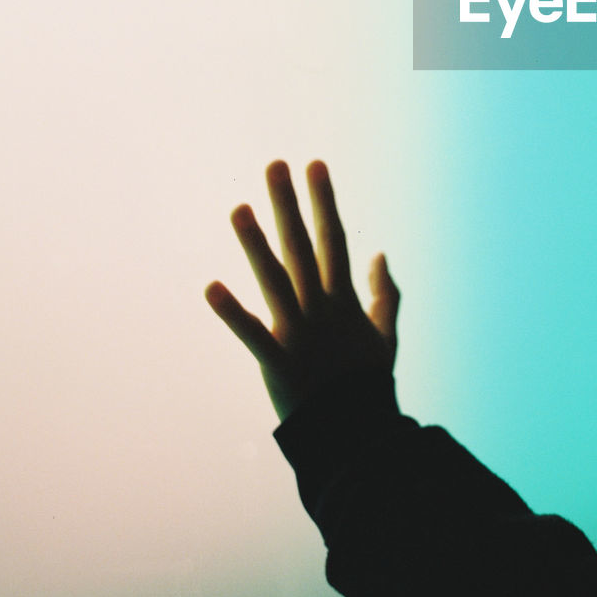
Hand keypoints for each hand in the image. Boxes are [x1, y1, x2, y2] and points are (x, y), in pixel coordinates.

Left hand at [205, 159, 398, 421]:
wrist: (356, 432)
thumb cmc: (368, 382)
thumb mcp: (386, 333)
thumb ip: (384, 293)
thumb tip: (379, 253)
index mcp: (343, 298)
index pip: (332, 237)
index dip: (324, 200)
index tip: (315, 165)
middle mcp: (320, 307)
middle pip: (302, 246)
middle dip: (289, 203)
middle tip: (275, 165)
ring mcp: (299, 332)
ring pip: (274, 279)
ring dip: (255, 243)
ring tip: (238, 208)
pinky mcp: (277, 361)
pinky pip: (251, 332)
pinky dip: (231, 311)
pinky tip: (210, 285)